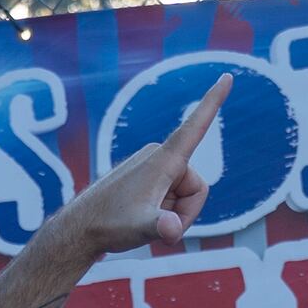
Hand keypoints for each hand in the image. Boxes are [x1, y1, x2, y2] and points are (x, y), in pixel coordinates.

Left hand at [60, 77, 225, 257]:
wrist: (81, 228)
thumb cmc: (110, 225)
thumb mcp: (140, 230)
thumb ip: (161, 229)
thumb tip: (172, 230)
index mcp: (163, 160)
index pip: (195, 126)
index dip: (213, 102)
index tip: (227, 76)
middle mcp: (158, 155)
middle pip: (195, 187)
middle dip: (185, 212)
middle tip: (159, 227)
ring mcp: (151, 165)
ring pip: (184, 193)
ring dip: (173, 213)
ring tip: (145, 220)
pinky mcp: (145, 174)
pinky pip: (170, 193)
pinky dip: (163, 210)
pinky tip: (140, 216)